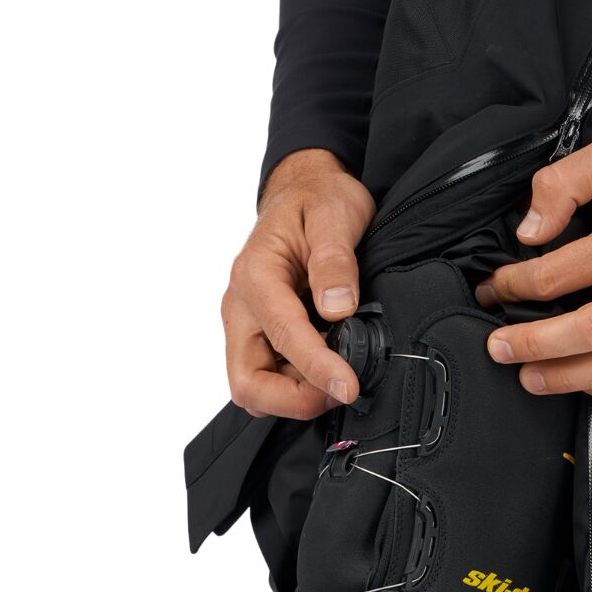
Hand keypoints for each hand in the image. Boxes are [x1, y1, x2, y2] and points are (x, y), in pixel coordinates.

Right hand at [223, 149, 375, 418]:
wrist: (306, 193)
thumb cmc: (318, 200)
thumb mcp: (334, 215)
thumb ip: (335, 260)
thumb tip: (338, 307)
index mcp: (256, 275)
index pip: (282, 335)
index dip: (316, 369)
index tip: (349, 387)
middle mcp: (242, 307)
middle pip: (248, 382)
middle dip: (293, 399)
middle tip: (341, 390)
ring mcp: (248, 325)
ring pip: (256, 388)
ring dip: (297, 396)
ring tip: (341, 377)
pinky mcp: (260, 336)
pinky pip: (270, 378)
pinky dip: (299, 386)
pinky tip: (331, 367)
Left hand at [475, 136, 591, 397]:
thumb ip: (562, 184)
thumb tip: (528, 232)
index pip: (558, 275)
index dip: (515, 286)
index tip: (496, 289)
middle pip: (585, 333)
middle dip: (532, 346)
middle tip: (498, 348)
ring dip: (566, 379)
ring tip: (531, 377)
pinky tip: (582, 380)